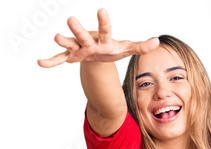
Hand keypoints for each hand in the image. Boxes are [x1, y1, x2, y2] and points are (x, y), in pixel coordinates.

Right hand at [37, 8, 159, 67]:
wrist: (98, 51)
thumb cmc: (112, 48)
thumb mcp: (127, 49)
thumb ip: (140, 46)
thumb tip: (157, 42)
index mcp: (103, 39)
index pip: (105, 30)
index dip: (104, 21)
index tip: (101, 10)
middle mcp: (89, 41)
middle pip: (84, 36)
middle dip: (78, 30)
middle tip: (70, 19)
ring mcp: (79, 48)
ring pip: (70, 45)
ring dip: (63, 42)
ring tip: (56, 38)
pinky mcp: (72, 57)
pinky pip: (60, 60)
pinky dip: (51, 62)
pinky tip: (40, 63)